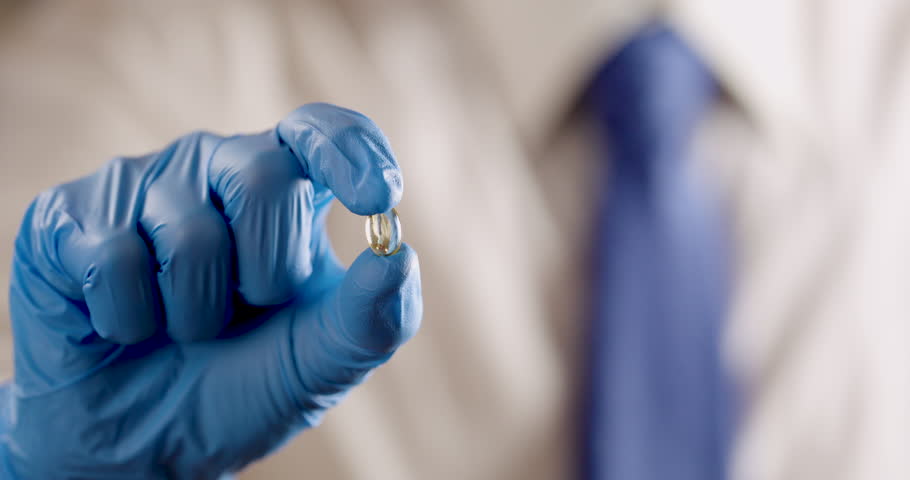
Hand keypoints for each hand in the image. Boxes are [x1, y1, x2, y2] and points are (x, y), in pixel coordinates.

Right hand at [0, 103, 421, 478]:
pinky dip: (131, 321)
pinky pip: (114, 260)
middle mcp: (214, 169)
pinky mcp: (68, 220)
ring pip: (188, 234)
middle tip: (244, 311)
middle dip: (265, 275)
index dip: (351, 151)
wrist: (144, 441)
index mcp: (284, 189)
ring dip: (196, 315)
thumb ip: (372, 317)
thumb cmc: (241, 385)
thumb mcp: (321, 361)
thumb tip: (399, 256)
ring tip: (182, 327)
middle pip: (262, 178)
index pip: (322, 132)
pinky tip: (125, 324)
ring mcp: (139, 187)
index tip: (379, 195)